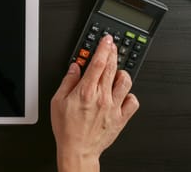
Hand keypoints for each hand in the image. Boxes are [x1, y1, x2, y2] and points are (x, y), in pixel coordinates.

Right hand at [50, 35, 139, 171]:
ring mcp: (113, 107)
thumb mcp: (57, 101)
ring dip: (121, 72)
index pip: (98, 62)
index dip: (103, 48)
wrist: (78, 150)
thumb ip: (67, 81)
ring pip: (125, 81)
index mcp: (86, 91)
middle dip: (113, 52)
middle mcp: (102, 97)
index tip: (106, 40)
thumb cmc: (67, 129)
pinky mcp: (121, 118)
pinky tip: (122, 93)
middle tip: (112, 45)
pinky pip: (133, 101)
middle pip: (112, 67)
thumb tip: (74, 67)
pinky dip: (129, 95)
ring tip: (116, 71)